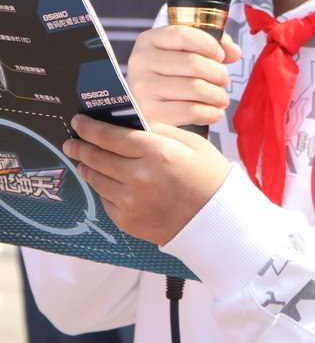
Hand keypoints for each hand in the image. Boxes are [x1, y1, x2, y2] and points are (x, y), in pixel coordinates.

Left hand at [63, 113, 230, 244]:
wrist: (214, 220)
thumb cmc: (207, 176)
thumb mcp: (191, 143)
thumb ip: (159, 130)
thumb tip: (132, 123)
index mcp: (157, 152)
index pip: (111, 136)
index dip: (90, 128)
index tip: (78, 122)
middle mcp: (139, 177)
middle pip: (97, 157)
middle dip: (80, 146)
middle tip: (71, 141)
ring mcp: (130, 202)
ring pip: (96, 179)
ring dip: (87, 166)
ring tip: (84, 160)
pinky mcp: (127, 221)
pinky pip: (105, 199)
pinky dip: (102, 187)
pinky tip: (106, 180)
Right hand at [127, 25, 240, 127]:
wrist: (149, 108)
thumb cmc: (172, 76)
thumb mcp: (186, 52)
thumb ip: (212, 45)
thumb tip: (234, 51)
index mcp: (148, 41)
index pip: (182, 34)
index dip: (209, 44)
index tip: (220, 55)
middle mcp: (139, 63)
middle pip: (192, 62)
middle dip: (218, 72)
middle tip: (223, 80)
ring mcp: (142, 90)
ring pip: (195, 88)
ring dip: (217, 94)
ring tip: (221, 97)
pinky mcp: (150, 115)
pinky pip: (191, 111)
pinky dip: (211, 112)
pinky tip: (214, 112)